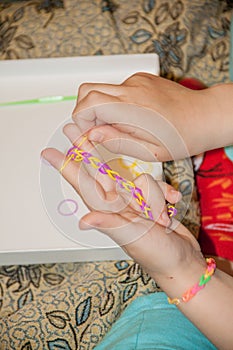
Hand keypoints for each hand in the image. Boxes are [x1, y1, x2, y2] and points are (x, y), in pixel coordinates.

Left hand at [41, 123, 204, 282]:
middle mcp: (117, 204)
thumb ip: (110, 224)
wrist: (181, 263)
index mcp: (108, 211)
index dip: (65, 167)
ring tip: (162, 217)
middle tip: (71, 129)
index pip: (82, 184)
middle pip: (98, 170)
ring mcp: (133, 203)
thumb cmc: (157, 256)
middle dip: (85, 150)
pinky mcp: (149, 202)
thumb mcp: (134, 238)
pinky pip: (156, 187)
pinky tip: (173, 204)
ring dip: (153, 195)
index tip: (48, 153)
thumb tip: (84, 220)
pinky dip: (165, 194)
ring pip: (138, 180)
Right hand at [72, 73, 220, 160]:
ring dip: (100, 108)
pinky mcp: (140, 78)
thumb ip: (116, 141)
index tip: (88, 135)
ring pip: (100, 89)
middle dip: (84, 113)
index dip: (80, 121)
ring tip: (120, 126)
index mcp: (133, 110)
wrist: (204, 116)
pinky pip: (116, 89)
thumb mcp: (149, 151)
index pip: (88, 104)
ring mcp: (136, 81)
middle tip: (98, 131)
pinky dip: (115, 103)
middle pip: (86, 90)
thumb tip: (90, 134)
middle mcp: (132, 89)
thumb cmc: (183, 137)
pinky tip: (133, 116)